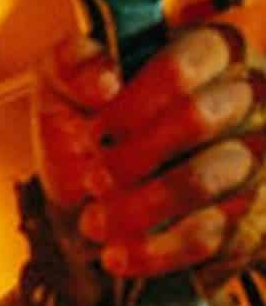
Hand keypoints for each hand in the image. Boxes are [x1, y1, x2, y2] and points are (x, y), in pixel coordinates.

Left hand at [35, 24, 265, 303]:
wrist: (88, 206)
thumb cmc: (84, 132)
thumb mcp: (60, 87)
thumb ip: (71, 63)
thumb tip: (105, 80)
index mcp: (209, 51)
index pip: (186, 63)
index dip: (132, 104)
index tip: (93, 135)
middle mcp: (249, 97)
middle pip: (198, 117)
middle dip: (131, 157)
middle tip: (93, 181)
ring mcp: (259, 158)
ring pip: (206, 178)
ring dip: (138, 206)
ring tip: (94, 222)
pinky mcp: (255, 218)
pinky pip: (214, 236)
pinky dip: (155, 250)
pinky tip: (116, 254)